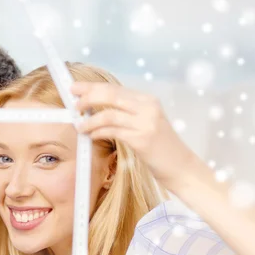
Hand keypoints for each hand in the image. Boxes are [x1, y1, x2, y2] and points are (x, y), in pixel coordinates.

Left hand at [71, 81, 197, 190]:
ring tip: (80, 126)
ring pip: (108, 115)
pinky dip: (98, 132)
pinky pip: (113, 132)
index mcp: (147, 100)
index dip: (92, 87)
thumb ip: (126, 112)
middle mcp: (147, 107)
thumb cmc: (160, 146)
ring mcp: (145, 123)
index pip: (114, 88)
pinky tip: (91, 136)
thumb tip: (95, 107)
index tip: (75, 88)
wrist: (180, 166)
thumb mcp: (145, 122)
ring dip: (90, 121)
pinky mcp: (142, 139)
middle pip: (110, 95)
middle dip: (87, 97)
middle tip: (73, 103)